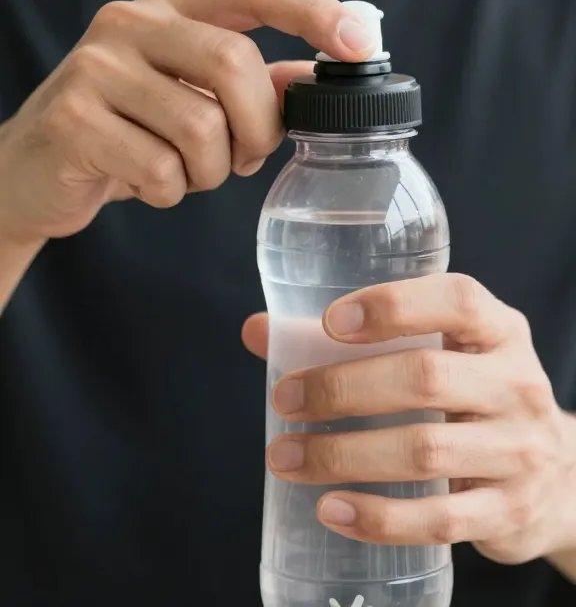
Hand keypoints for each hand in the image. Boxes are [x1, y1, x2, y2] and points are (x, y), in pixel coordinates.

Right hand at [0, 0, 373, 243]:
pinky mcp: (72, 118)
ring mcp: (95, 66)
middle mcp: (130, 21)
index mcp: (171, 5)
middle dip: (258, 126)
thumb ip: (253, 84)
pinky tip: (148, 184)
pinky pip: (160, 168)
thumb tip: (324, 79)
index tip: (363, 42)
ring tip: (188, 173)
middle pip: (233, 64)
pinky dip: (170, 191)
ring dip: (212, 170)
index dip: (314, 11)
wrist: (33, 170)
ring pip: (200, 125)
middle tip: (249, 156)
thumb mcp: (192, 96)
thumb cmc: (129, 130)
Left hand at [243, 274, 575, 564]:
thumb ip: (355, 339)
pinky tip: (330, 509)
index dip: (393, 306)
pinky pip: (438, 520)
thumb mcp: (441, 352)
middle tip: (286, 399)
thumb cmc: (472, 396)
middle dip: (344, 388)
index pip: (457, 301)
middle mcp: (516, 384)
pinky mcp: (508, 512)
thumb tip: (260, 332)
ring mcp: (519, 451)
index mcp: (499, 330)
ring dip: (343, 454)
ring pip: (424, 450)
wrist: (556, 478)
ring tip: (286, 455)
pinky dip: (379, 517)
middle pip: (426, 377)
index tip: (332, 321)